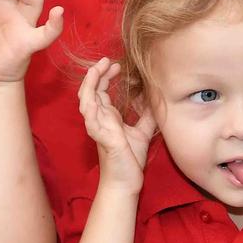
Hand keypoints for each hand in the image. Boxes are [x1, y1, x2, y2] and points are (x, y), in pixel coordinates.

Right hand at [78, 58, 155, 189]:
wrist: (127, 182)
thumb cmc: (130, 159)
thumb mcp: (143, 131)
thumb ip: (147, 115)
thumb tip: (156, 99)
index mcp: (108, 117)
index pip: (101, 91)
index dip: (105, 76)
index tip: (117, 65)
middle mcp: (100, 120)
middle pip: (91, 91)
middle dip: (97, 73)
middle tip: (108, 60)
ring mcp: (98, 128)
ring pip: (86, 101)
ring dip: (90, 84)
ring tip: (97, 69)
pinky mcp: (102, 138)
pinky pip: (91, 119)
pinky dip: (91, 106)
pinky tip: (95, 95)